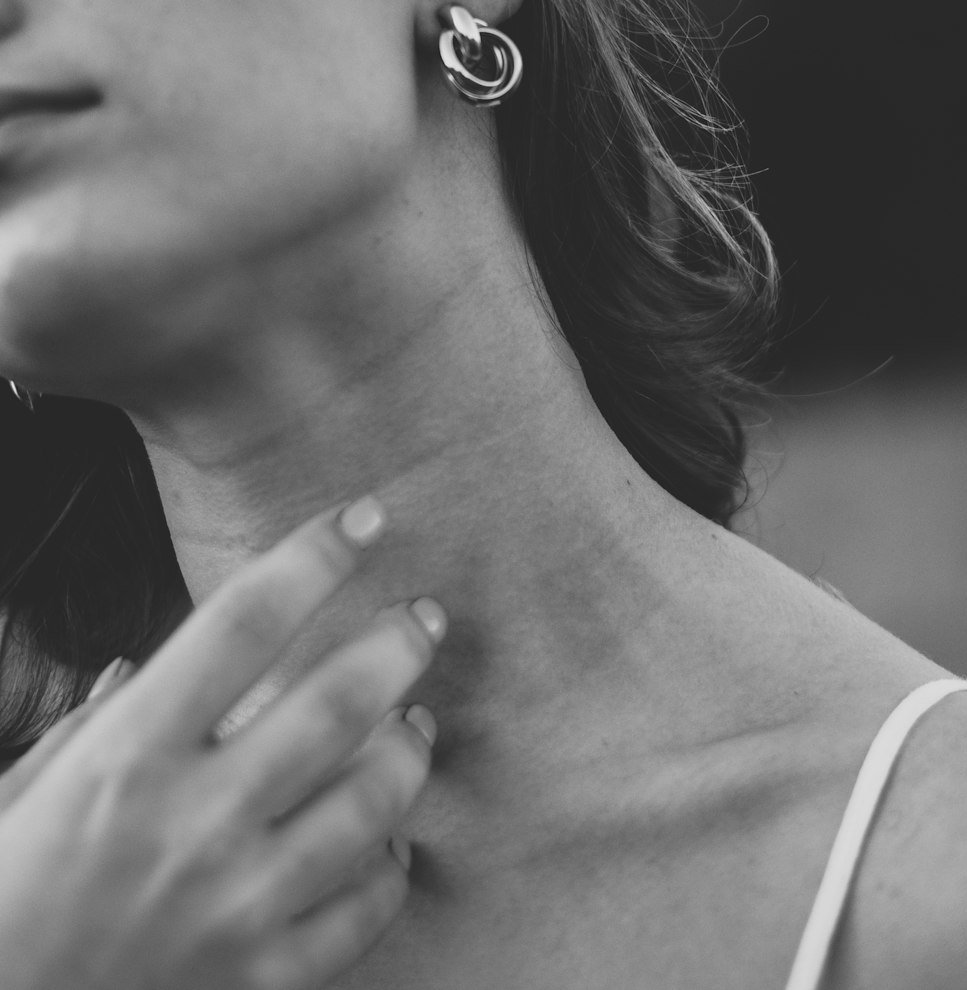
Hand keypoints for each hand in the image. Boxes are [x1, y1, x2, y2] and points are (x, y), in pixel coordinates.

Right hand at [0, 498, 443, 988]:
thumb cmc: (5, 900)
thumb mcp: (22, 789)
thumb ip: (93, 723)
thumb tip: (142, 669)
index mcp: (128, 754)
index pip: (243, 624)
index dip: (315, 557)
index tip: (363, 519)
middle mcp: (193, 821)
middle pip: (335, 705)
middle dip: (399, 644)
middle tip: (427, 615)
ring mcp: (237, 904)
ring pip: (372, 805)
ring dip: (411, 751)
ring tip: (419, 721)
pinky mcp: (262, 978)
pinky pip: (363, 914)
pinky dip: (394, 867)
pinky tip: (393, 837)